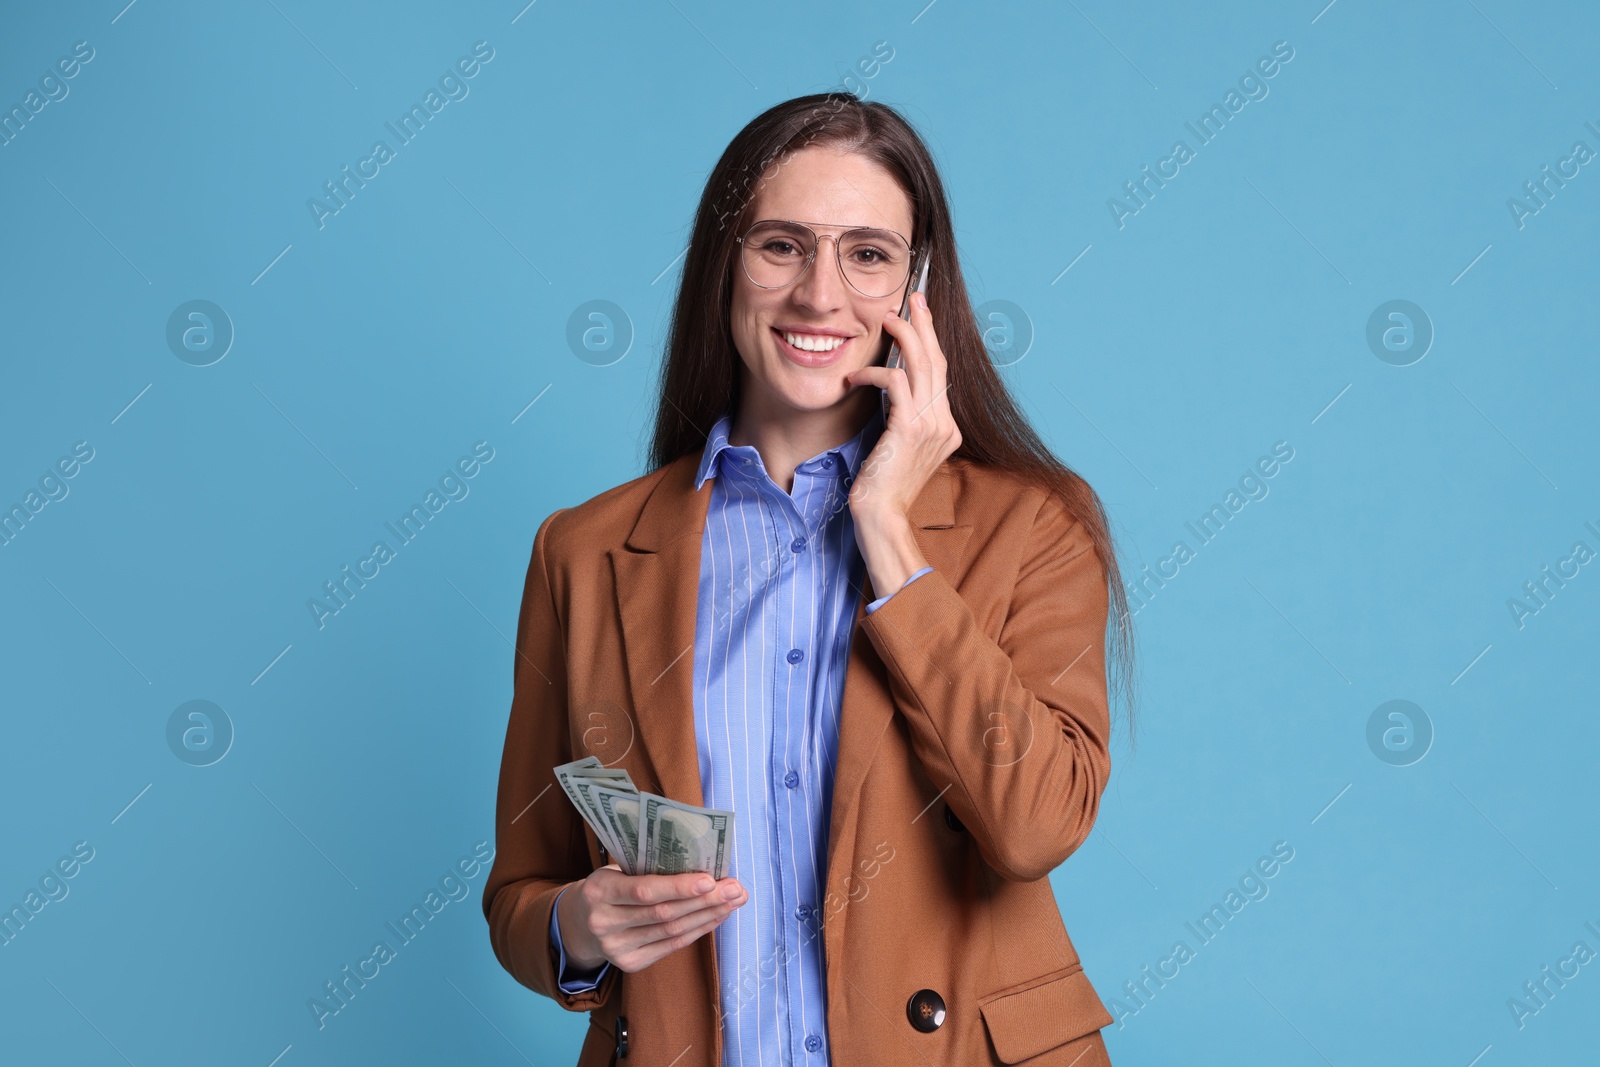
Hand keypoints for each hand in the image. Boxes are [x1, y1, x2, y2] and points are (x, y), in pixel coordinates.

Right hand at [556, 864, 747, 973]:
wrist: (580, 923)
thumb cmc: (609, 887)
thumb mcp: (616, 870)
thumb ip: (647, 868)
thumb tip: (700, 862)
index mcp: (598, 891)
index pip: (644, 890)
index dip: (679, 886)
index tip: (711, 878)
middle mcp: (604, 923)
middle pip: (664, 914)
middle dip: (705, 900)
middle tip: (735, 888)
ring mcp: (615, 948)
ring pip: (672, 932)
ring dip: (708, 915)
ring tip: (733, 900)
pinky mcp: (629, 964)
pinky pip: (671, 946)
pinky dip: (698, 930)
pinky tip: (716, 916)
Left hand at [843, 290, 961, 524]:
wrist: (881, 518)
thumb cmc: (881, 486)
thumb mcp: (897, 447)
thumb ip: (903, 419)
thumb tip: (893, 389)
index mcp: (946, 427)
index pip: (940, 374)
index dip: (930, 341)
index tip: (919, 315)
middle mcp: (945, 424)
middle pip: (938, 361)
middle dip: (925, 325)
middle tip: (912, 298)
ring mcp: (931, 427)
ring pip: (922, 365)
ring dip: (903, 337)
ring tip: (887, 320)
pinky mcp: (909, 430)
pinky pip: (896, 385)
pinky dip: (874, 374)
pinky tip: (855, 376)